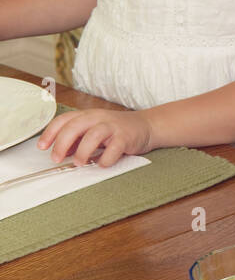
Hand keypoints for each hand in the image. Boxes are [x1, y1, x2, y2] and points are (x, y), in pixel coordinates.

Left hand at [37, 109, 152, 166]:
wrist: (147, 126)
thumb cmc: (117, 130)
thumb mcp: (94, 130)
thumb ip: (78, 139)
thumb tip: (62, 152)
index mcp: (88, 115)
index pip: (63, 120)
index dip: (50, 133)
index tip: (42, 147)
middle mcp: (99, 118)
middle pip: (75, 127)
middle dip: (62, 144)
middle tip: (57, 159)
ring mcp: (113, 127)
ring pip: (93, 135)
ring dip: (82, 151)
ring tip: (79, 163)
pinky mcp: (126, 137)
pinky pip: (114, 149)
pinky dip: (105, 159)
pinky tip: (102, 164)